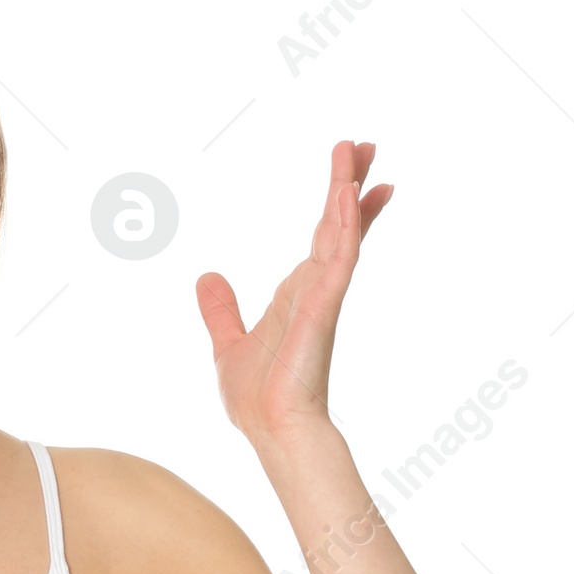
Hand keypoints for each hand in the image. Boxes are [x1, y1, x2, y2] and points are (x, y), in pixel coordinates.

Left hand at [195, 138, 392, 443]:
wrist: (270, 429)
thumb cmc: (258, 397)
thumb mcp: (228, 343)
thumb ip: (220, 310)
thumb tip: (205, 277)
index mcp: (298, 293)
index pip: (325, 237)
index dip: (341, 204)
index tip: (355, 172)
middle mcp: (315, 289)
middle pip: (338, 224)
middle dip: (351, 183)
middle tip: (368, 144)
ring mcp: (323, 297)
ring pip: (341, 233)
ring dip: (348, 192)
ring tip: (359, 153)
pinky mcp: (323, 309)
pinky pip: (338, 261)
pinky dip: (344, 229)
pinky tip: (346, 199)